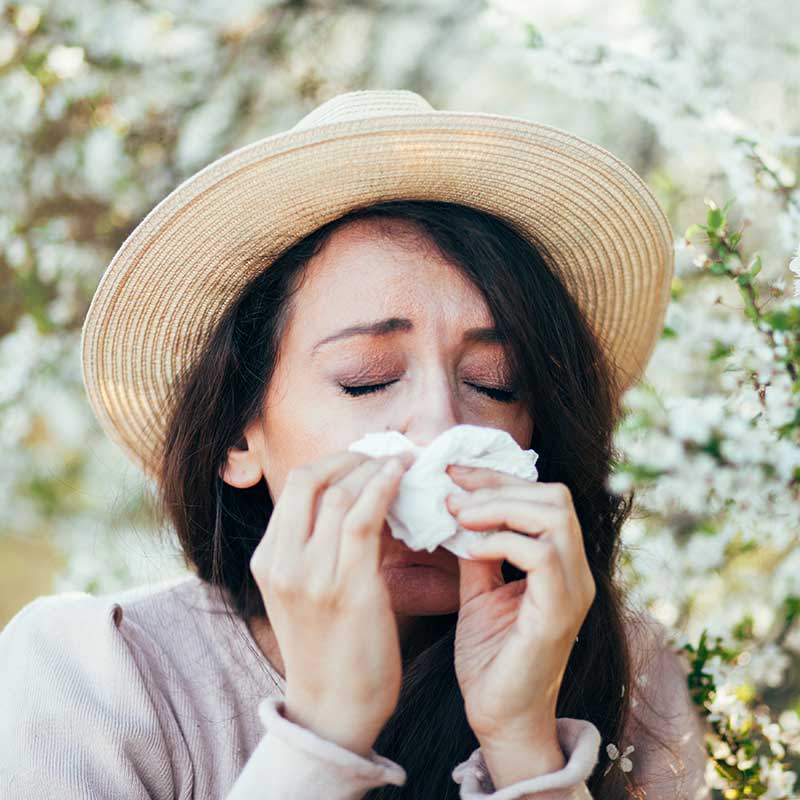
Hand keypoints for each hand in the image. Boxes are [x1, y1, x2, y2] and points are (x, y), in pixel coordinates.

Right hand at [250, 448, 414, 756]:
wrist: (333, 710)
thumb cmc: (328, 648)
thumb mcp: (302, 591)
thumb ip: (314, 546)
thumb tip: (354, 497)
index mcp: (267, 560)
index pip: (296, 486)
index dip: (334, 461)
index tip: (363, 457)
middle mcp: (281, 563)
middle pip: (311, 479)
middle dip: (352, 457)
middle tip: (383, 455)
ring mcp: (311, 576)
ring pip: (340, 493)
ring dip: (375, 469)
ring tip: (401, 462)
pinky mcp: (347, 588)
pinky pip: (363, 519)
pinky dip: (383, 488)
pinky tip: (401, 476)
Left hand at [445, 464, 595, 744]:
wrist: (499, 718)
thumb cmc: (491, 657)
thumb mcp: (479, 590)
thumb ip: (477, 549)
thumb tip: (459, 507)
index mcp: (561, 563)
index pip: (543, 496)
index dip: (498, 478)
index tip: (454, 472)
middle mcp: (577, 572)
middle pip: (555, 496)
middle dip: (499, 484)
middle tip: (454, 493)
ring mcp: (574, 591)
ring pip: (555, 516)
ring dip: (500, 507)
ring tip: (460, 516)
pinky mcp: (560, 613)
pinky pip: (542, 555)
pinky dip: (502, 542)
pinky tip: (470, 550)